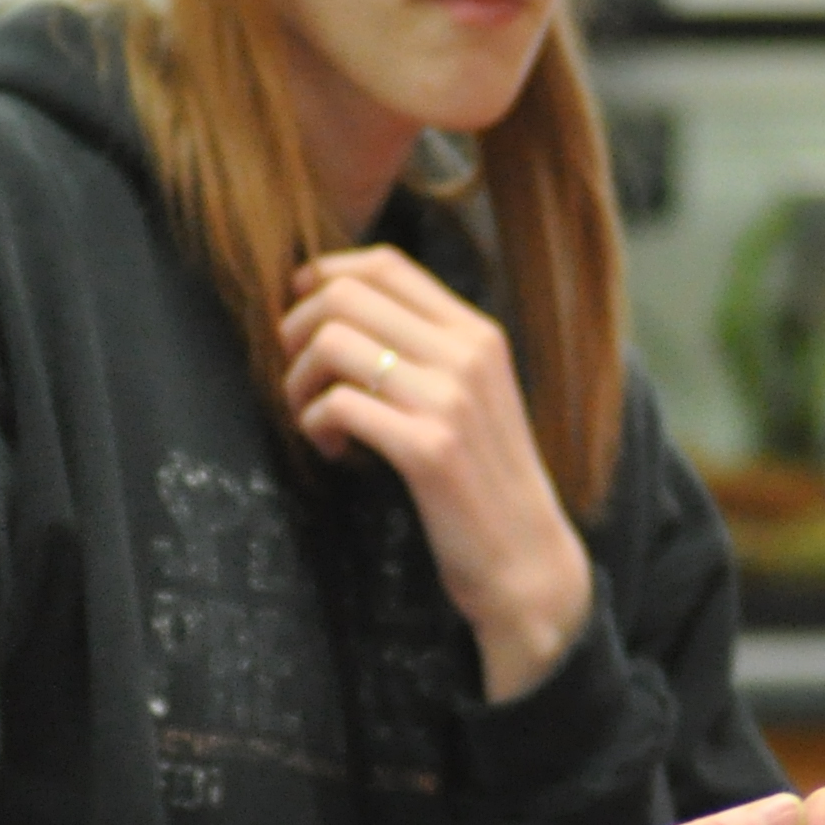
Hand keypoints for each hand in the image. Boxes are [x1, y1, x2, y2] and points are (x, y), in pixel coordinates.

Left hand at [282, 247, 595, 700]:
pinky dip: (315, 424)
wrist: (527, 560)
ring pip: (332, 343)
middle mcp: (468, 354)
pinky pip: (338, 404)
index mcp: (478, 333)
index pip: (385, 264)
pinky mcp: (429, 449)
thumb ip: (425, 350)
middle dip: (298, 332)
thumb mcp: (471, 396)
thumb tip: (338, 310)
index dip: (324, 277)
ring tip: (311, 418)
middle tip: (299, 377)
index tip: (301, 315)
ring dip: (299, 382)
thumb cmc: (484, 479)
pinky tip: (332, 447)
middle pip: (345, 296)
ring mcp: (451, 400)